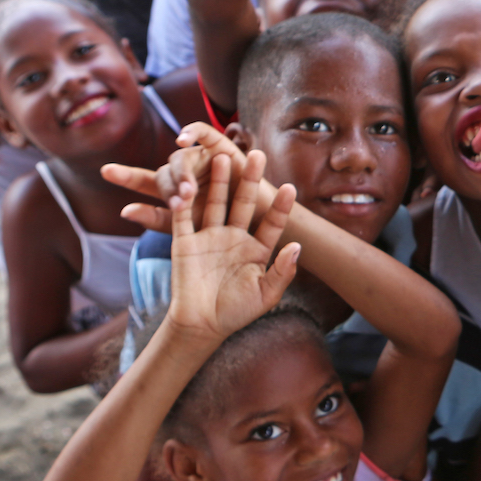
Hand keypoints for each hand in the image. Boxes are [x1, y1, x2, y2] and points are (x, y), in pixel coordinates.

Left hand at [106, 123, 251, 233]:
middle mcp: (184, 172)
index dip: (125, 176)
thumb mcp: (188, 230)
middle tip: (181, 202)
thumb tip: (124, 210)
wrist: (261, 225)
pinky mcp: (222, 147)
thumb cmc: (224, 232)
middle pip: (165, 172)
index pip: (143, 182)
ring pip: (181, 157)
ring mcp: (202, 159)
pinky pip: (204, 132)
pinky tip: (182, 139)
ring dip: (183, 173)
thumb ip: (157, 220)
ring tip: (190, 190)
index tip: (106, 171)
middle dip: (170, 187)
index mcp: (172, 193)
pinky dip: (192, 132)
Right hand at [165, 151, 299, 345]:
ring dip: (219, 181)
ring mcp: (209, 237)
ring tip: (224, 157)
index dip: (281, 207)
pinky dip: (184, 202)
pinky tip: (189, 184)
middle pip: (244, 203)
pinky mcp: (184, 242)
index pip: (272, 222)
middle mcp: (234, 237)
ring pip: (215, 203)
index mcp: (257, 248)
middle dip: (250, 180)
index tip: (291, 187)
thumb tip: (298, 247)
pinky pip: (183, 219)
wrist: (202, 326)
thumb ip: (282, 271)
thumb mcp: (266, 294)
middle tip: (257, 154)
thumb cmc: (237, 312)